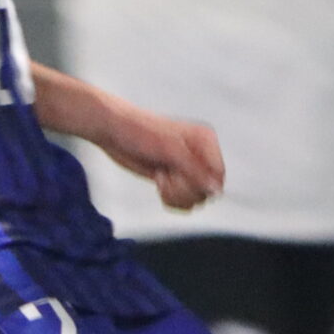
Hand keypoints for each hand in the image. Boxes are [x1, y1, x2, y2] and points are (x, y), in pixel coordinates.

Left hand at [92, 103, 227, 212]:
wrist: (114, 131)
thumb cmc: (140, 132)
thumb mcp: (169, 150)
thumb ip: (195, 170)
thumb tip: (215, 189)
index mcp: (205, 141)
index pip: (218, 175)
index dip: (201, 183)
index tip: (179, 175)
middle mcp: (200, 154)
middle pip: (207, 190)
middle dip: (184, 189)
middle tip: (167, 174)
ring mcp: (187, 167)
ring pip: (195, 198)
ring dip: (176, 195)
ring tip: (161, 178)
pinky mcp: (175, 178)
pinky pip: (183, 201)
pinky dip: (171, 199)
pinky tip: (159, 182)